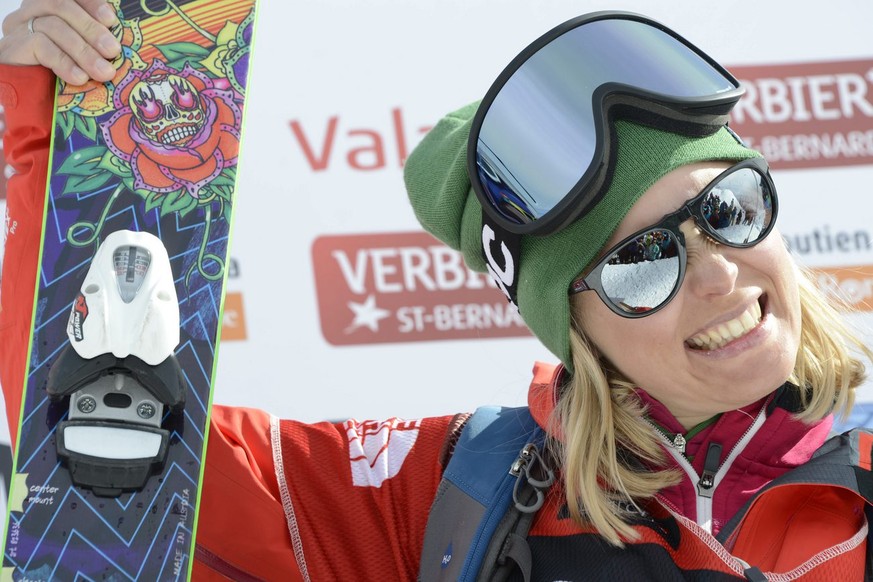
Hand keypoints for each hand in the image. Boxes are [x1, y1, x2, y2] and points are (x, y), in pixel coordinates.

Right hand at [0, 0, 121, 84]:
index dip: (92, 4)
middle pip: (62, 7)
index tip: (111, 20)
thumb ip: (92, 43)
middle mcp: (32, 11)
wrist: (24, 93)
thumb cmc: (55, 74)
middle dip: (92, 29)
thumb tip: (118, 47)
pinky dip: (64, 62)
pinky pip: (40, 46)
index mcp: (50, 7)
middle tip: (113, 51)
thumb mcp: (78, 55)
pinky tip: (80, 77)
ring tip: (103, 72)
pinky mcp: (13, 45)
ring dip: (83, 50)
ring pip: (53, 26)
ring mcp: (20, 27)